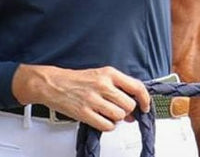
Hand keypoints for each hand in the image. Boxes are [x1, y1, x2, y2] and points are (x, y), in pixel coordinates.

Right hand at [12, 64, 150, 131]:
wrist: (54, 84)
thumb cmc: (78, 79)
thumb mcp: (101, 75)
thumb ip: (118, 88)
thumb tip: (133, 108)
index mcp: (109, 73)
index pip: (136, 87)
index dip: (144, 99)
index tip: (145, 106)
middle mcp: (103, 85)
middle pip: (128, 104)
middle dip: (127, 111)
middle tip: (121, 110)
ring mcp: (93, 100)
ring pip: (119, 116)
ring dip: (117, 118)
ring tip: (109, 113)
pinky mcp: (84, 113)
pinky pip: (106, 126)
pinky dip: (108, 126)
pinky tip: (102, 120)